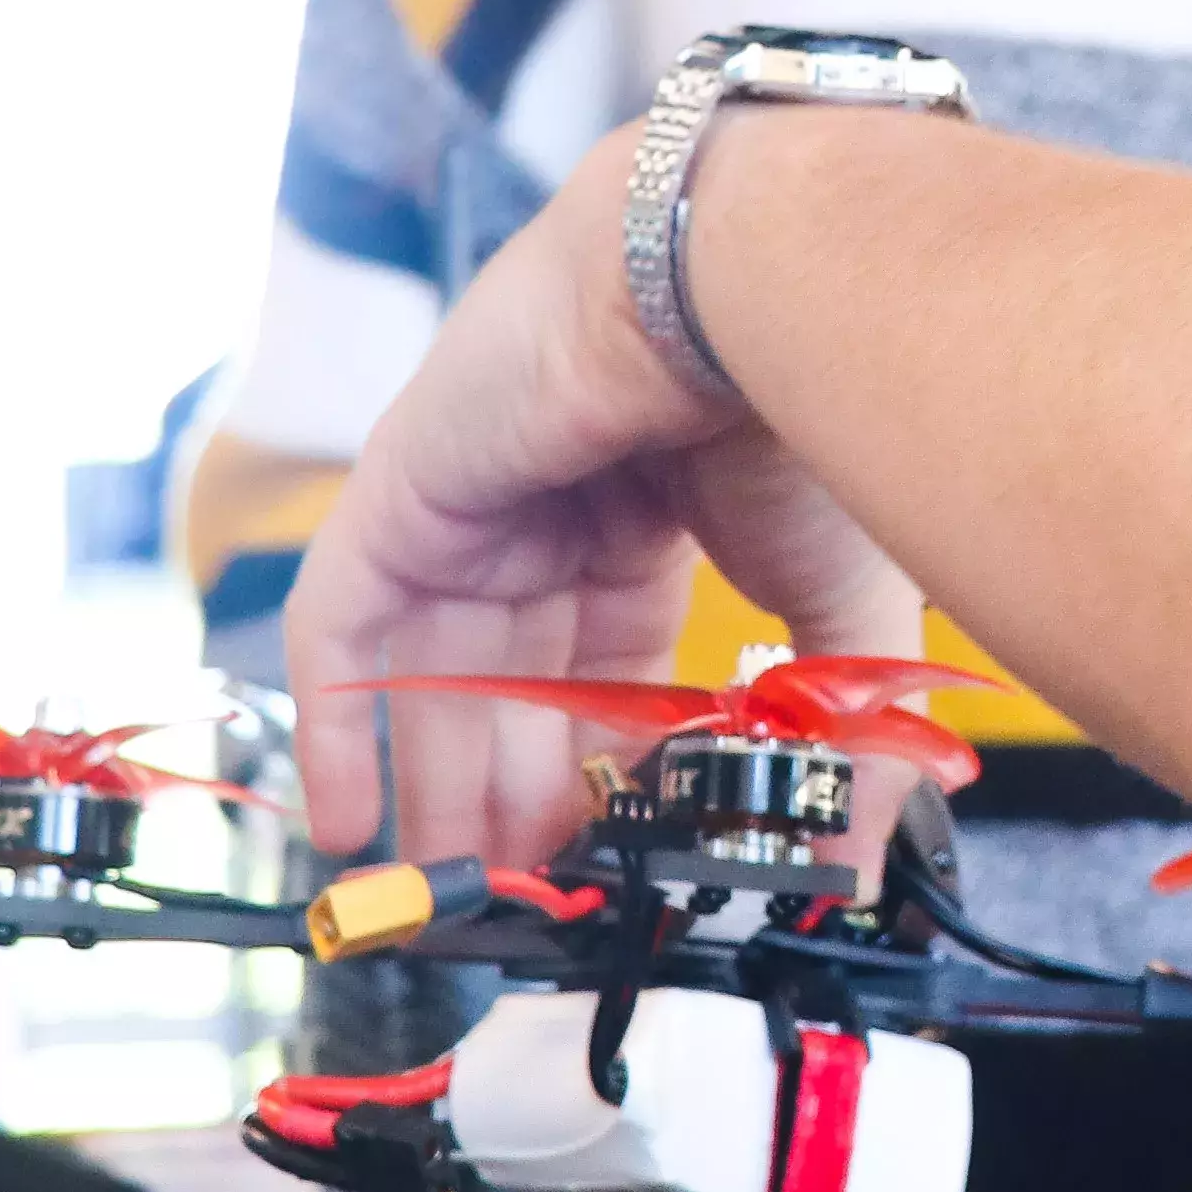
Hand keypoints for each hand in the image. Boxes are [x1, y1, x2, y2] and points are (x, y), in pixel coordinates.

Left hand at [286, 126, 898, 862]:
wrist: (746, 287)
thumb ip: (830, 726)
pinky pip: (343, 628)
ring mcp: (471, 502)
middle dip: (502, 800)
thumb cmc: (807, 408)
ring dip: (429, 787)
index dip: (591, 778)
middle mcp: (549, 513)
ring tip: (436, 894)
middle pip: (503, 687)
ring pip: (428, 672)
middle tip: (506, 904)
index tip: (596, 868)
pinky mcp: (401, 495)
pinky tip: (352, 822)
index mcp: (649, 523)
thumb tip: (851, 856)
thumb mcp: (838, 595)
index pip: (597, 675)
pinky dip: (340, 725)